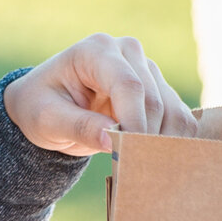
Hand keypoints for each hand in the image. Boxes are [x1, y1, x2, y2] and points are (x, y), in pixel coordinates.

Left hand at [4, 33, 196, 155]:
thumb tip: (113, 141)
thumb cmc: (41, 107)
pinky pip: (180, 119)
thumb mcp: (47, 120)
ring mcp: (147, 69)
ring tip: (140, 168)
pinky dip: (171, 142)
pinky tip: (152, 159)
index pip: (128, 85)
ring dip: (161, 144)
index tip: (129, 154)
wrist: (48, 104)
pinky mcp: (160, 89)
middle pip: (154, 101)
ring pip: (173, 111)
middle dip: (144, 139)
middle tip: (131, 170)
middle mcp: (127, 52)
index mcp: (96, 50)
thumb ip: (79, 127)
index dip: (134, 122)